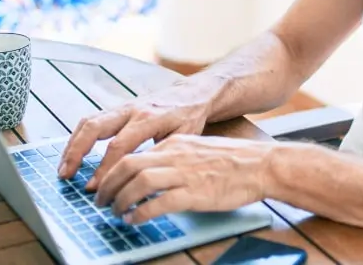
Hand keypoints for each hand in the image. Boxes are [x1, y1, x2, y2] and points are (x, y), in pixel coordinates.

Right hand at [58, 81, 214, 190]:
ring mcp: (122, 107)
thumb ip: (159, 154)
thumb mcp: (183, 137)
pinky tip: (72, 154)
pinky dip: (78, 136)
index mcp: (148, 118)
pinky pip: (92, 120)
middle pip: (94, 128)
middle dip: (76, 152)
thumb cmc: (189, 117)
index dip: (104, 168)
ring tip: (63, 168)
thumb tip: (138, 179)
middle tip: (65, 175)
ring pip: (89, 122)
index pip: (119, 146)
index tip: (93, 187)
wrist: (192, 93)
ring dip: (72, 145)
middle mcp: (131, 110)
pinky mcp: (118, 108)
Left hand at [92, 134, 274, 223]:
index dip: (112, 171)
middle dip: (108, 185)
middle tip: (100, 201)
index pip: (132, 153)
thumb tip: (153, 175)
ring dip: (120, 199)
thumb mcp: (198, 151)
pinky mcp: (194, 192)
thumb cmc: (234, 161)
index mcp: (175, 143)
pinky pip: (159, 202)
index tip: (105, 184)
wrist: (261, 165)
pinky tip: (134, 220)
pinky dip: (140, 212)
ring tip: (115, 212)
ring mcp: (184, 173)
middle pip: (128, 165)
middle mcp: (175, 154)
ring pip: (139, 182)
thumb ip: (175, 159)